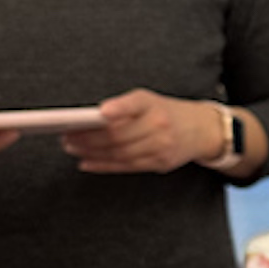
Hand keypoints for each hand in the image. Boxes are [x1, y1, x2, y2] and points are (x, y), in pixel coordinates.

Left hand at [61, 91, 221, 175]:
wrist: (201, 129)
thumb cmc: (165, 113)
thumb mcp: (148, 101)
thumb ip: (122, 108)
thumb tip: (89, 121)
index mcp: (153, 104)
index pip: (134, 104)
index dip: (118, 109)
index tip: (101, 113)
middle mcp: (159, 125)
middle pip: (119, 135)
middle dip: (89, 138)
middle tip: (67, 137)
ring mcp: (161, 146)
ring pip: (120, 153)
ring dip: (91, 153)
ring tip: (72, 149)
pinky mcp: (160, 163)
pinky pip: (126, 167)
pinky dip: (103, 166)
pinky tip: (86, 163)